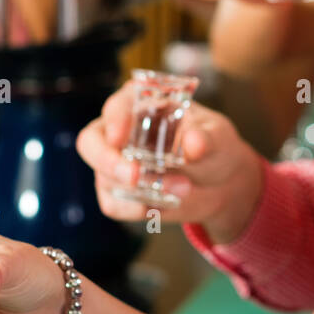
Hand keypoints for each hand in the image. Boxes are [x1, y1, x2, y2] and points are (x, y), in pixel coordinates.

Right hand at [76, 81, 264, 242]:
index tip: (119, 137)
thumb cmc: (216, 147)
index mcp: (143, 104)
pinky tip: (162, 205)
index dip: (114, 120)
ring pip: (105, 177)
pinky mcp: (119, 191)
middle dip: (107, 161)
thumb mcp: (218, 137)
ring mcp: (116, 162)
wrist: (223, 183)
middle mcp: (122, 131)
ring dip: (143, 189)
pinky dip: (136, 209)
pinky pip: (112, 204)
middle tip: (135, 176)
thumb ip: (206, 138)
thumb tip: (193, 142)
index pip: (117, 106)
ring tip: (184, 188)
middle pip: (90, 142)